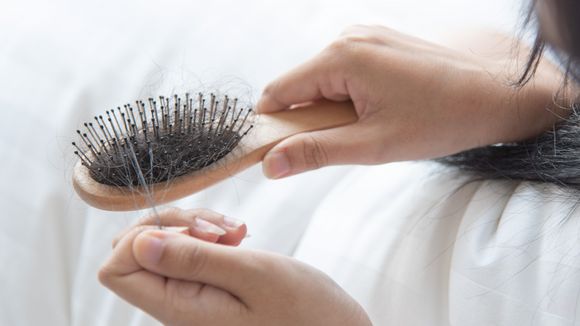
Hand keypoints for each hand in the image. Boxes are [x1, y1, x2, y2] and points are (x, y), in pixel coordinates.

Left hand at [99, 208, 370, 325]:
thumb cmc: (307, 312)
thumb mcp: (254, 275)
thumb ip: (194, 259)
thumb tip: (140, 242)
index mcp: (180, 310)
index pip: (118, 267)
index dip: (145, 234)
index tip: (195, 231)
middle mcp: (177, 308)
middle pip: (136, 251)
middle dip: (174, 224)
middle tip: (219, 228)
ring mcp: (192, 299)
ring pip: (164, 247)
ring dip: (196, 227)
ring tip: (236, 232)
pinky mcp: (208, 290)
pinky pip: (189, 254)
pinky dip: (210, 236)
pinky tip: (238, 239)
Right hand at [257, 25, 564, 178]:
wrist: (496, 95)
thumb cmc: (440, 119)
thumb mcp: (372, 145)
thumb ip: (316, 152)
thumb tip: (270, 165)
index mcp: (341, 57)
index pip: (278, 92)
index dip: (271, 126)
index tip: (276, 155)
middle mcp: (348, 37)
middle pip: (300, 86)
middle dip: (309, 119)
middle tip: (344, 144)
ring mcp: (366, 37)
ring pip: (323, 81)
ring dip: (331, 110)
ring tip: (369, 128)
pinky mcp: (380, 43)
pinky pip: (345, 72)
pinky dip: (349, 97)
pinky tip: (378, 111)